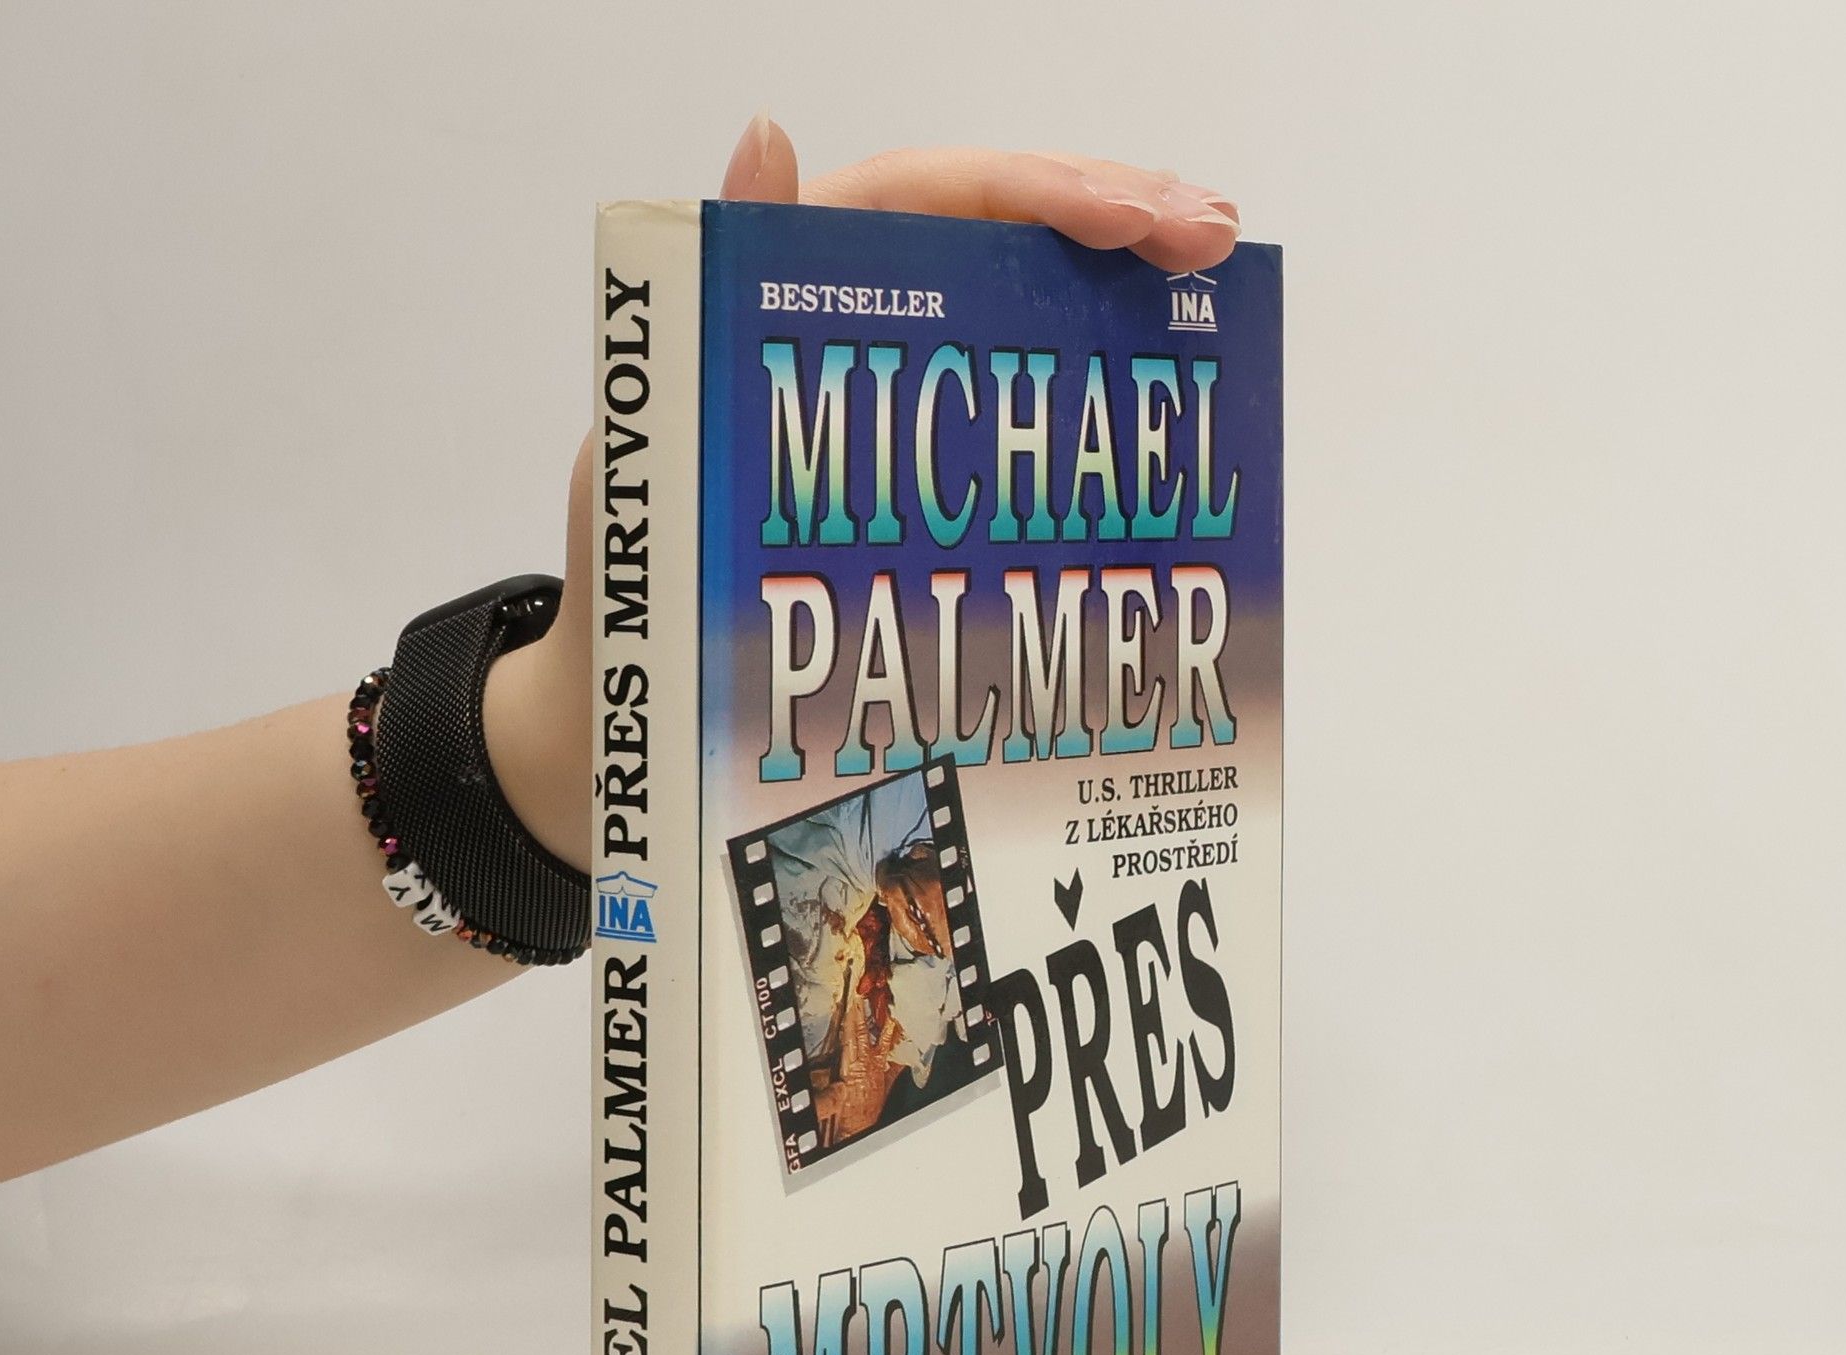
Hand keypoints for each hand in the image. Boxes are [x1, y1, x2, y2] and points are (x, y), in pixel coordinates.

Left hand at [487, 116, 1244, 867]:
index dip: (1042, 192)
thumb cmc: (632, 593)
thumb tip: (767, 137)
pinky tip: (1163, 405)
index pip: (929, 201)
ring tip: (1211, 284)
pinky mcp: (922, 491)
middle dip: (1112, 223)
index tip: (1138, 220)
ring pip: (1021, 322)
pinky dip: (1093, 412)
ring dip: (1120, 296)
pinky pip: (1017, 428)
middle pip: (996, 240)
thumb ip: (706, 294)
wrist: (643, 726)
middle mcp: (849, 341)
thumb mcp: (659, 440)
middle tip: (1213, 236)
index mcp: (779, 300)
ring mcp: (896, 418)